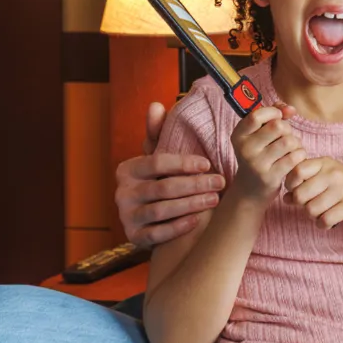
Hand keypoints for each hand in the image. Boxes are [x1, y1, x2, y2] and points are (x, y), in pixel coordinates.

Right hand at [113, 102, 227, 245]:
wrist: (151, 221)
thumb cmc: (159, 181)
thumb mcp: (156, 158)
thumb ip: (157, 133)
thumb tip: (156, 105)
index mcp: (126, 170)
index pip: (156, 162)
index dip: (183, 163)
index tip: (208, 164)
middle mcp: (122, 193)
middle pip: (162, 187)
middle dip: (195, 184)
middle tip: (220, 182)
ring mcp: (126, 217)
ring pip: (161, 210)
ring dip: (191, 204)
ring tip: (214, 199)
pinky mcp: (134, 237)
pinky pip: (157, 234)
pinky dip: (178, 227)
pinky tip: (197, 220)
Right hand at [231, 106, 305, 201]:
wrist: (250, 190)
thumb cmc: (259, 154)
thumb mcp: (258, 133)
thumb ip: (274, 114)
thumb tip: (291, 109)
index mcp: (239, 135)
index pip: (256, 115)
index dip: (273, 112)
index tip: (278, 118)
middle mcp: (245, 149)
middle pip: (277, 126)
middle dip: (287, 129)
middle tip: (285, 137)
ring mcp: (257, 164)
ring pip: (289, 141)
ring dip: (296, 143)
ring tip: (291, 148)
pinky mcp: (270, 177)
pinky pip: (294, 157)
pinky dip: (299, 155)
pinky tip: (295, 158)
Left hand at [285, 157, 342, 227]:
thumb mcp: (331, 173)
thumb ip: (308, 181)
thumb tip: (285, 198)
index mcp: (325, 163)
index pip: (296, 171)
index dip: (291, 185)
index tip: (298, 190)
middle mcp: (332, 174)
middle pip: (300, 195)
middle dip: (302, 205)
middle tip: (312, 205)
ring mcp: (341, 190)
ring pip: (310, 210)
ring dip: (313, 216)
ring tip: (323, 213)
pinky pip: (325, 220)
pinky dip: (324, 224)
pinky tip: (330, 220)